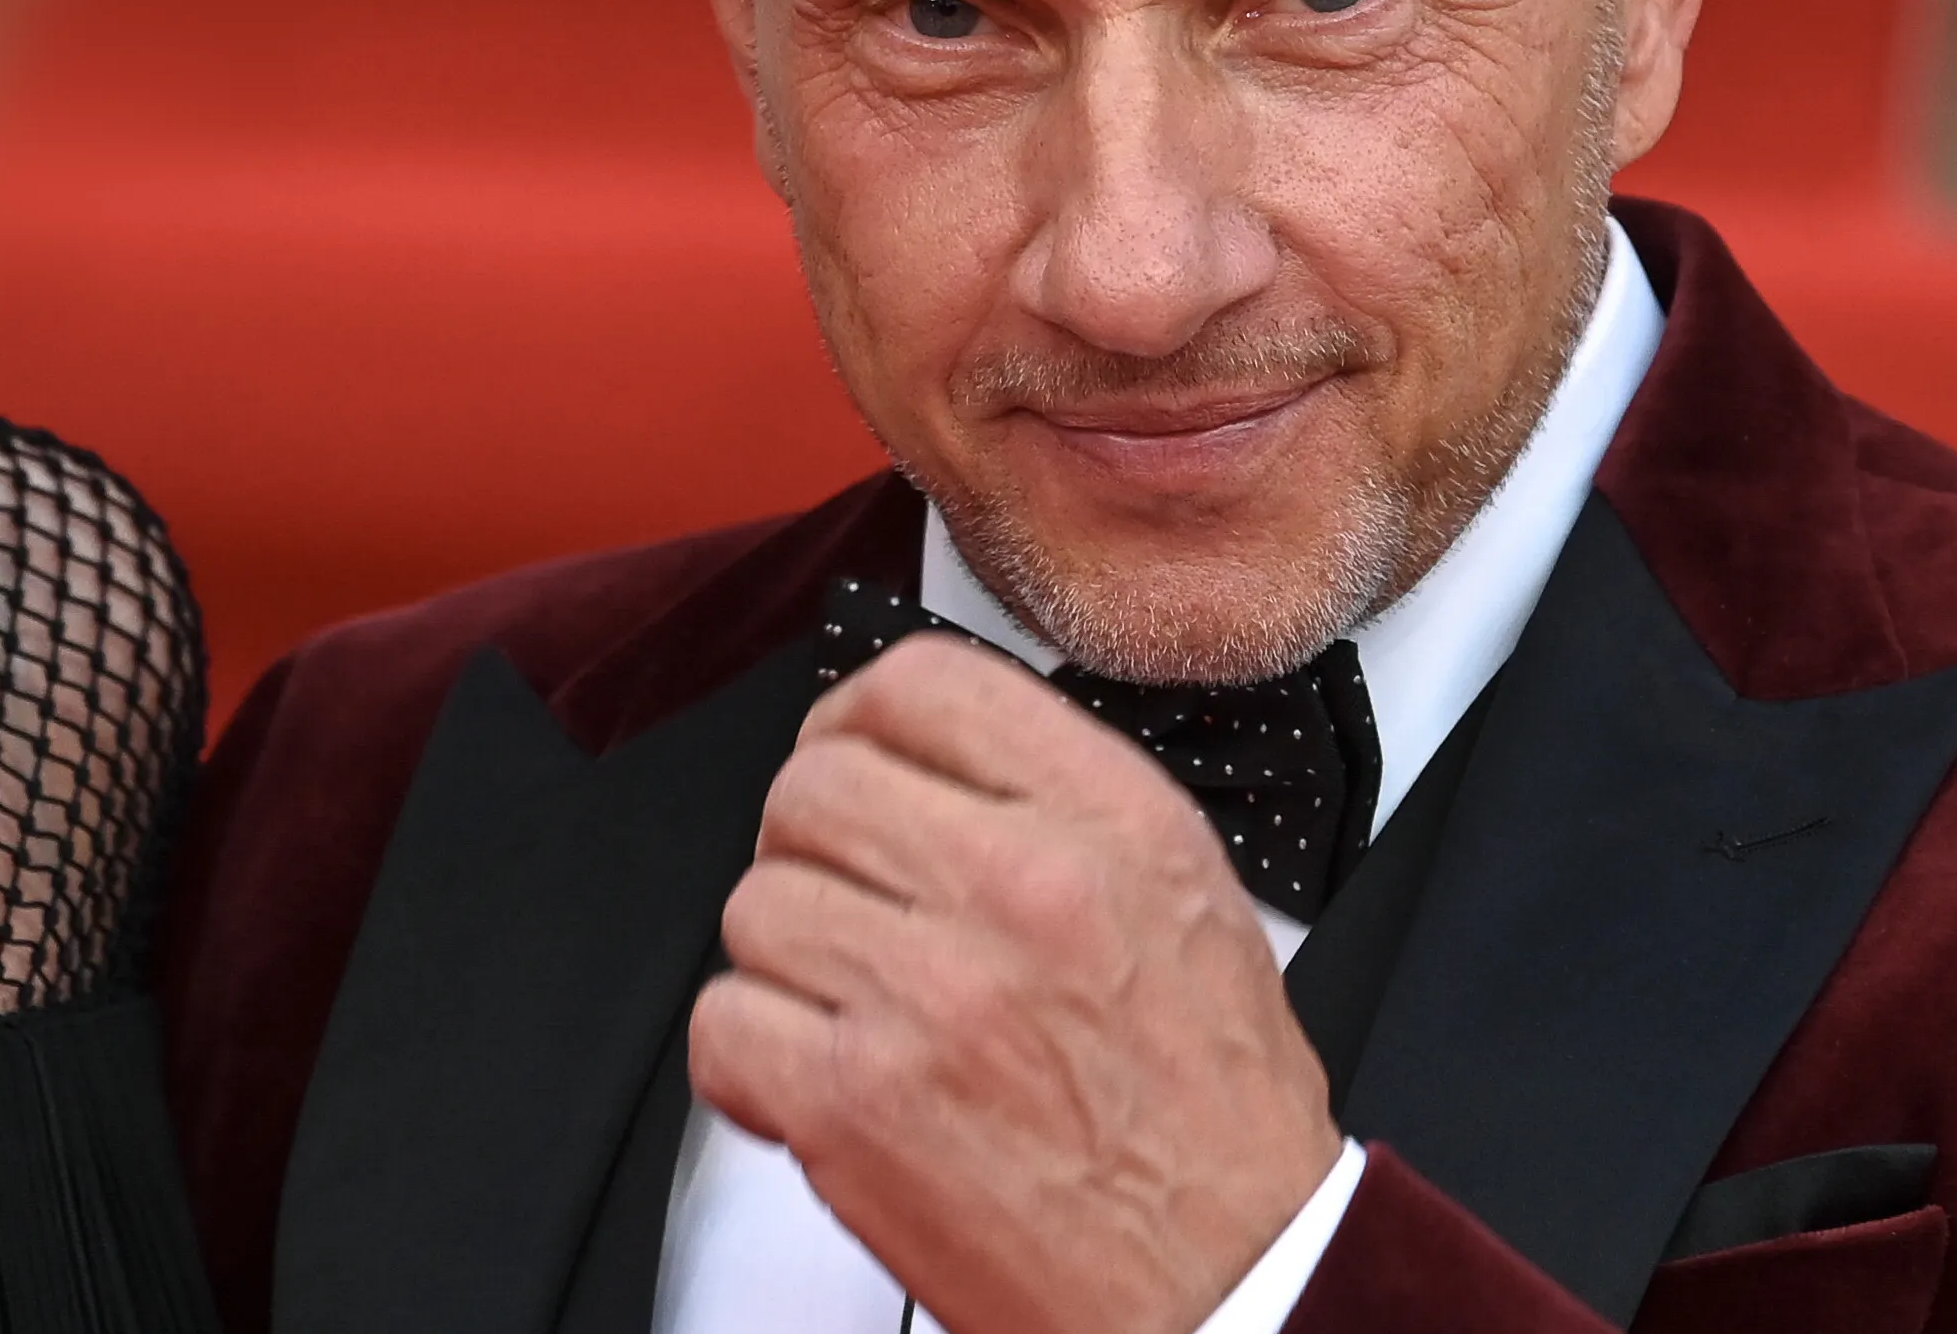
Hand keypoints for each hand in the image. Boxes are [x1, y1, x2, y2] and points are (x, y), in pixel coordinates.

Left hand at [687, 634, 1344, 1333]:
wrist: (1231, 1285)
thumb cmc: (1214, 1120)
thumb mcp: (1188, 902)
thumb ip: (1063, 803)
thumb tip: (938, 755)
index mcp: (1109, 824)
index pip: (921, 684)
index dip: (856, 718)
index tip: (851, 758)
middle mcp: (1020, 889)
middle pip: (814, 787)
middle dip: (813, 848)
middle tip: (849, 908)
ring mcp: (930, 996)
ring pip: (759, 905)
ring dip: (789, 965)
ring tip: (858, 1015)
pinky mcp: (856, 1106)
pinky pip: (726, 1022)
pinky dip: (754, 1062)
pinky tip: (821, 1084)